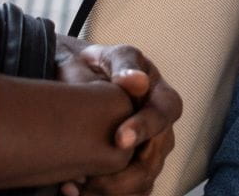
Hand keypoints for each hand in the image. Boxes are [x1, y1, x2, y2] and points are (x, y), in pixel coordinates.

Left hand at [54, 39, 181, 194]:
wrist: (78, 80)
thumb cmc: (99, 66)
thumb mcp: (111, 56)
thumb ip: (124, 64)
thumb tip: (138, 81)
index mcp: (161, 98)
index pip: (164, 115)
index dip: (145, 129)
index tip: (120, 139)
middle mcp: (160, 131)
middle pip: (154, 161)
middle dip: (122, 173)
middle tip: (88, 175)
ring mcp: (148, 154)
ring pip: (142, 183)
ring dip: (110, 190)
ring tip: (76, 185)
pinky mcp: (132, 171)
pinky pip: (129, 193)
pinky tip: (74, 191)